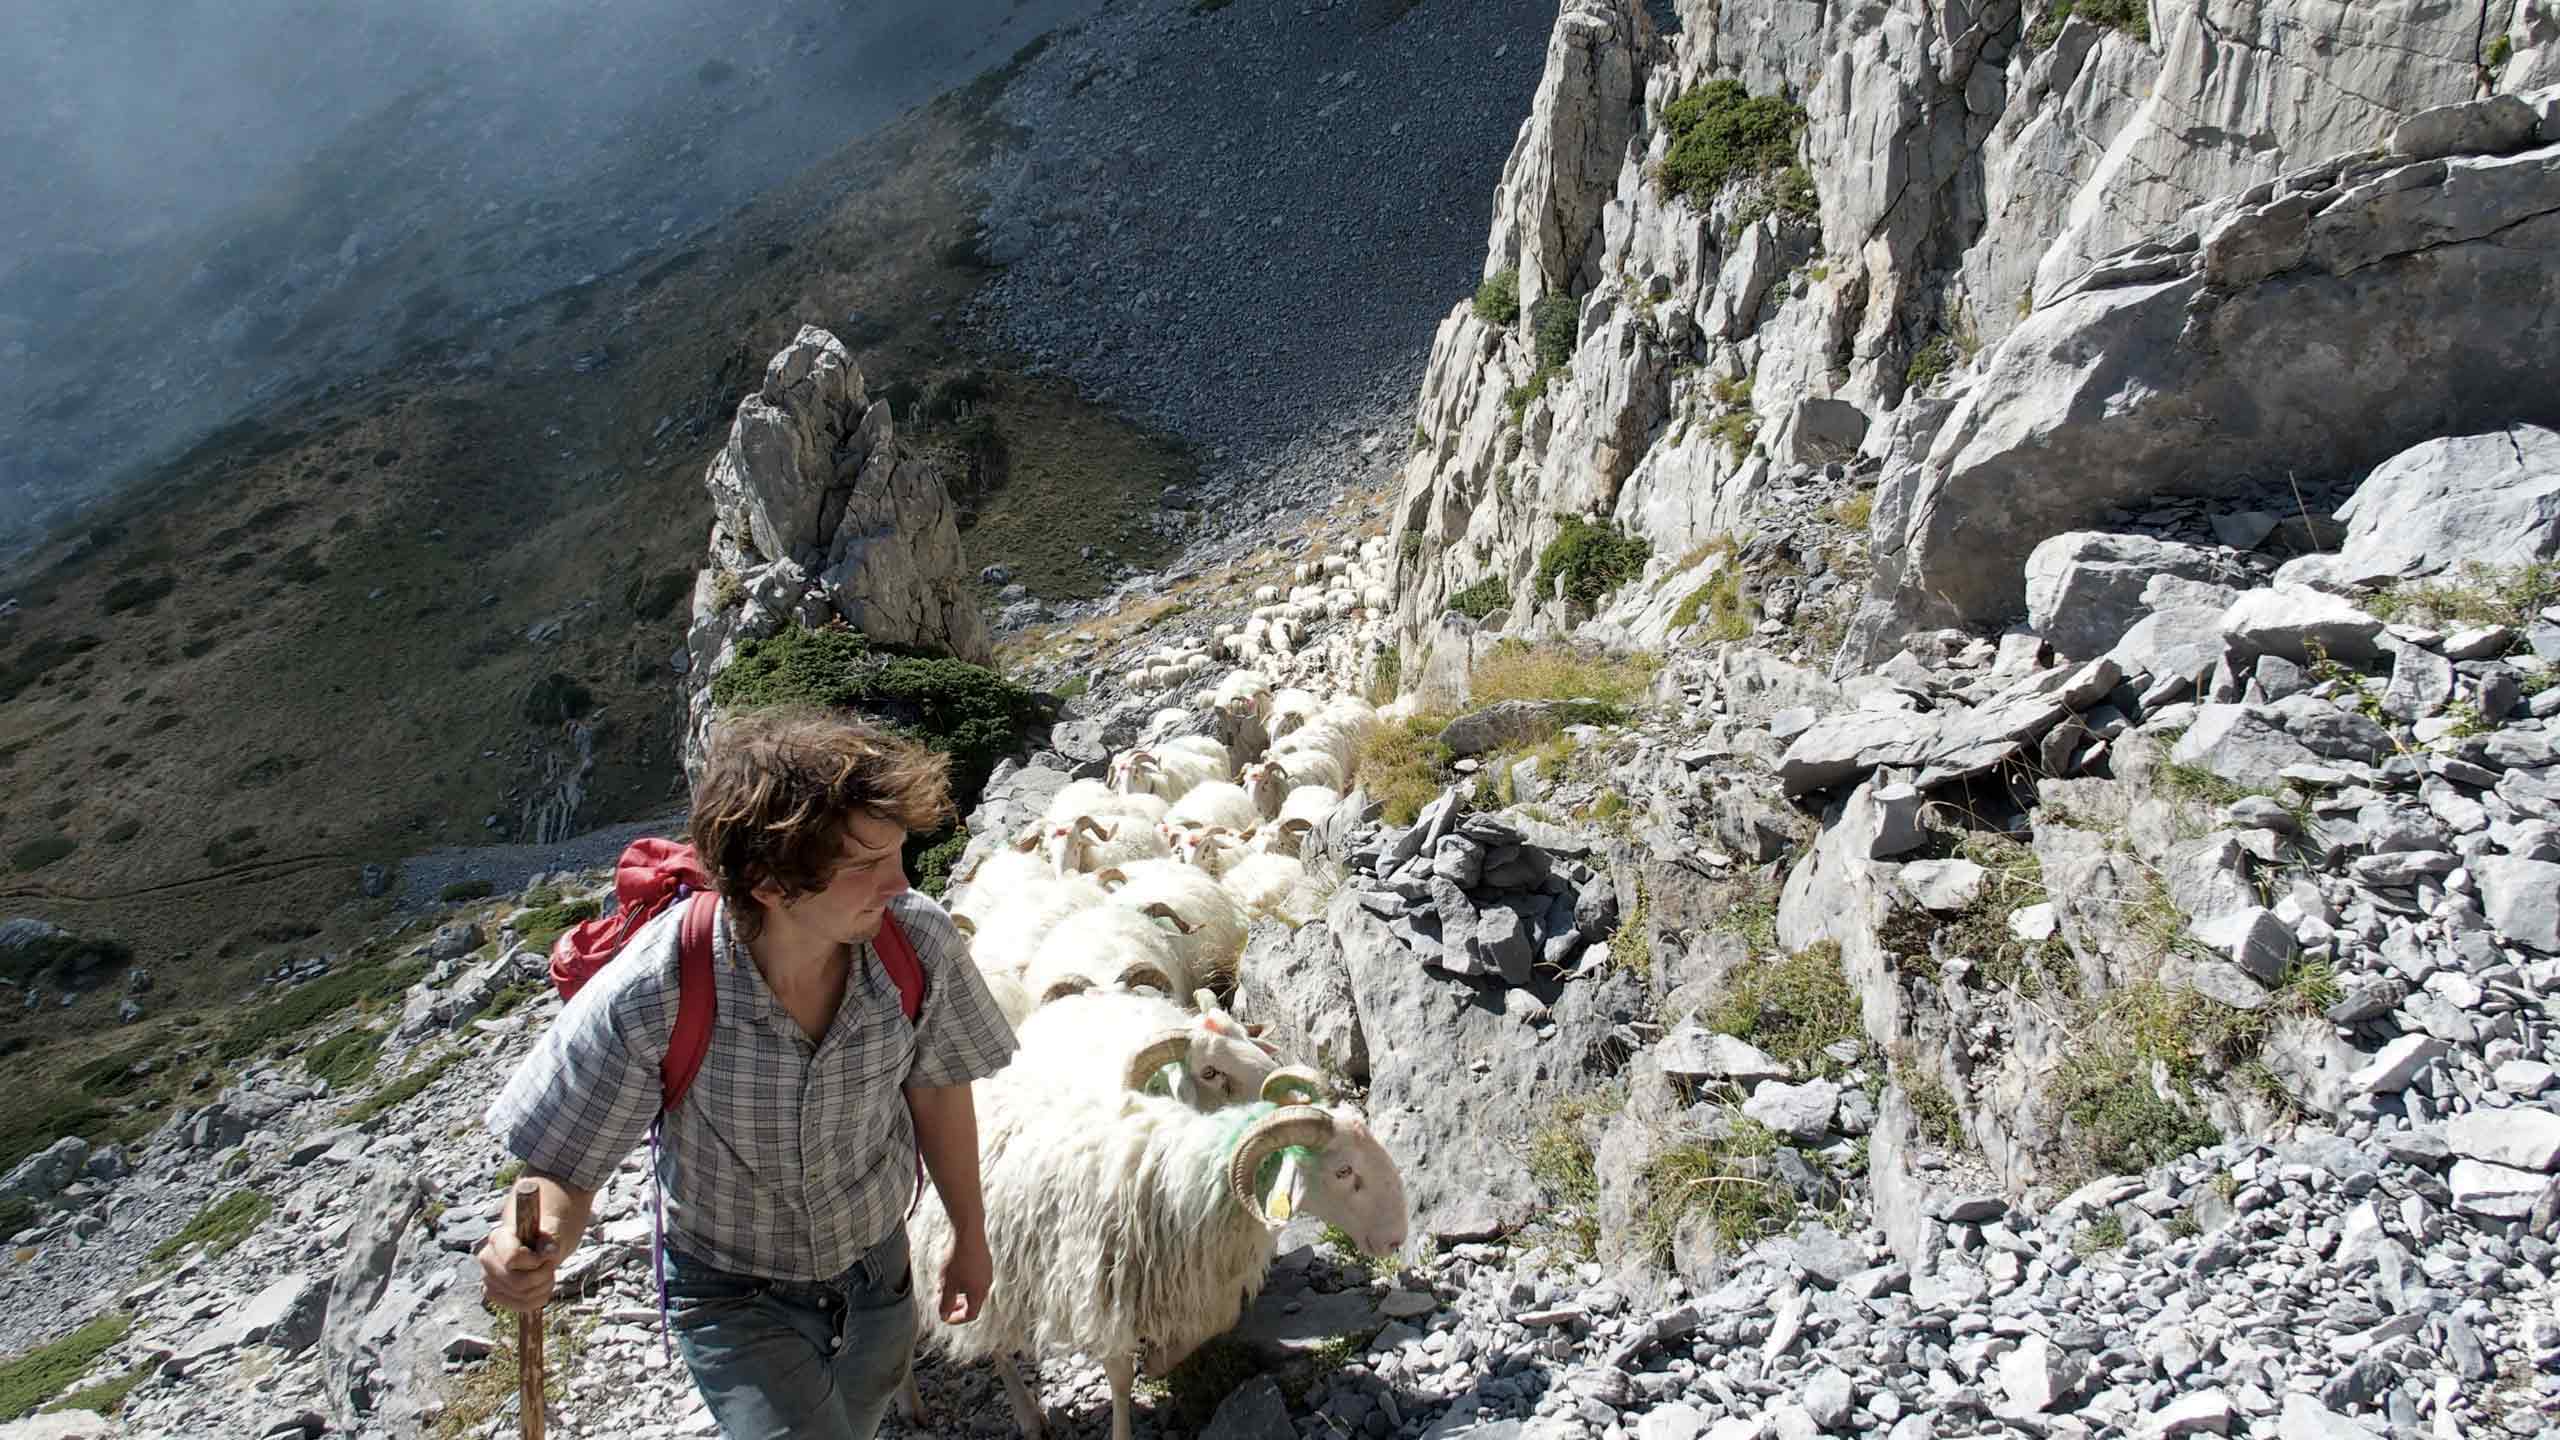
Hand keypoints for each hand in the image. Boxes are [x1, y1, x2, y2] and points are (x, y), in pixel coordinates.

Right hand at [477, 1181, 587, 1316]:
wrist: (532, 1246)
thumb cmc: (540, 1240)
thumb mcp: (548, 1236)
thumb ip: (549, 1243)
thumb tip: (548, 1254)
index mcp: (498, 1238)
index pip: (513, 1258)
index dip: (535, 1261)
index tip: (546, 1255)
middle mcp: (486, 1259)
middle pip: (518, 1282)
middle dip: (542, 1276)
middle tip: (551, 1266)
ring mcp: (487, 1279)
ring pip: (521, 1296)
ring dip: (543, 1287)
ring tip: (548, 1275)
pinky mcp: (493, 1294)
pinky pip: (520, 1306)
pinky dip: (538, 1299)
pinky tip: (542, 1286)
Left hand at [939, 1232, 991, 1323]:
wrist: (969, 1232)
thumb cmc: (957, 1259)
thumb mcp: (946, 1285)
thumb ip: (945, 1303)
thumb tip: (943, 1316)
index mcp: (979, 1293)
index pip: (970, 1315)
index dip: (956, 1319)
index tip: (944, 1315)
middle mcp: (986, 1284)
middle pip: (973, 1302)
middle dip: (957, 1305)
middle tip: (945, 1303)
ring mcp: (987, 1271)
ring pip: (973, 1289)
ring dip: (959, 1292)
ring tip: (946, 1284)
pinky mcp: (985, 1261)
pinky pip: (975, 1277)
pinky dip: (964, 1280)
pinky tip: (953, 1269)